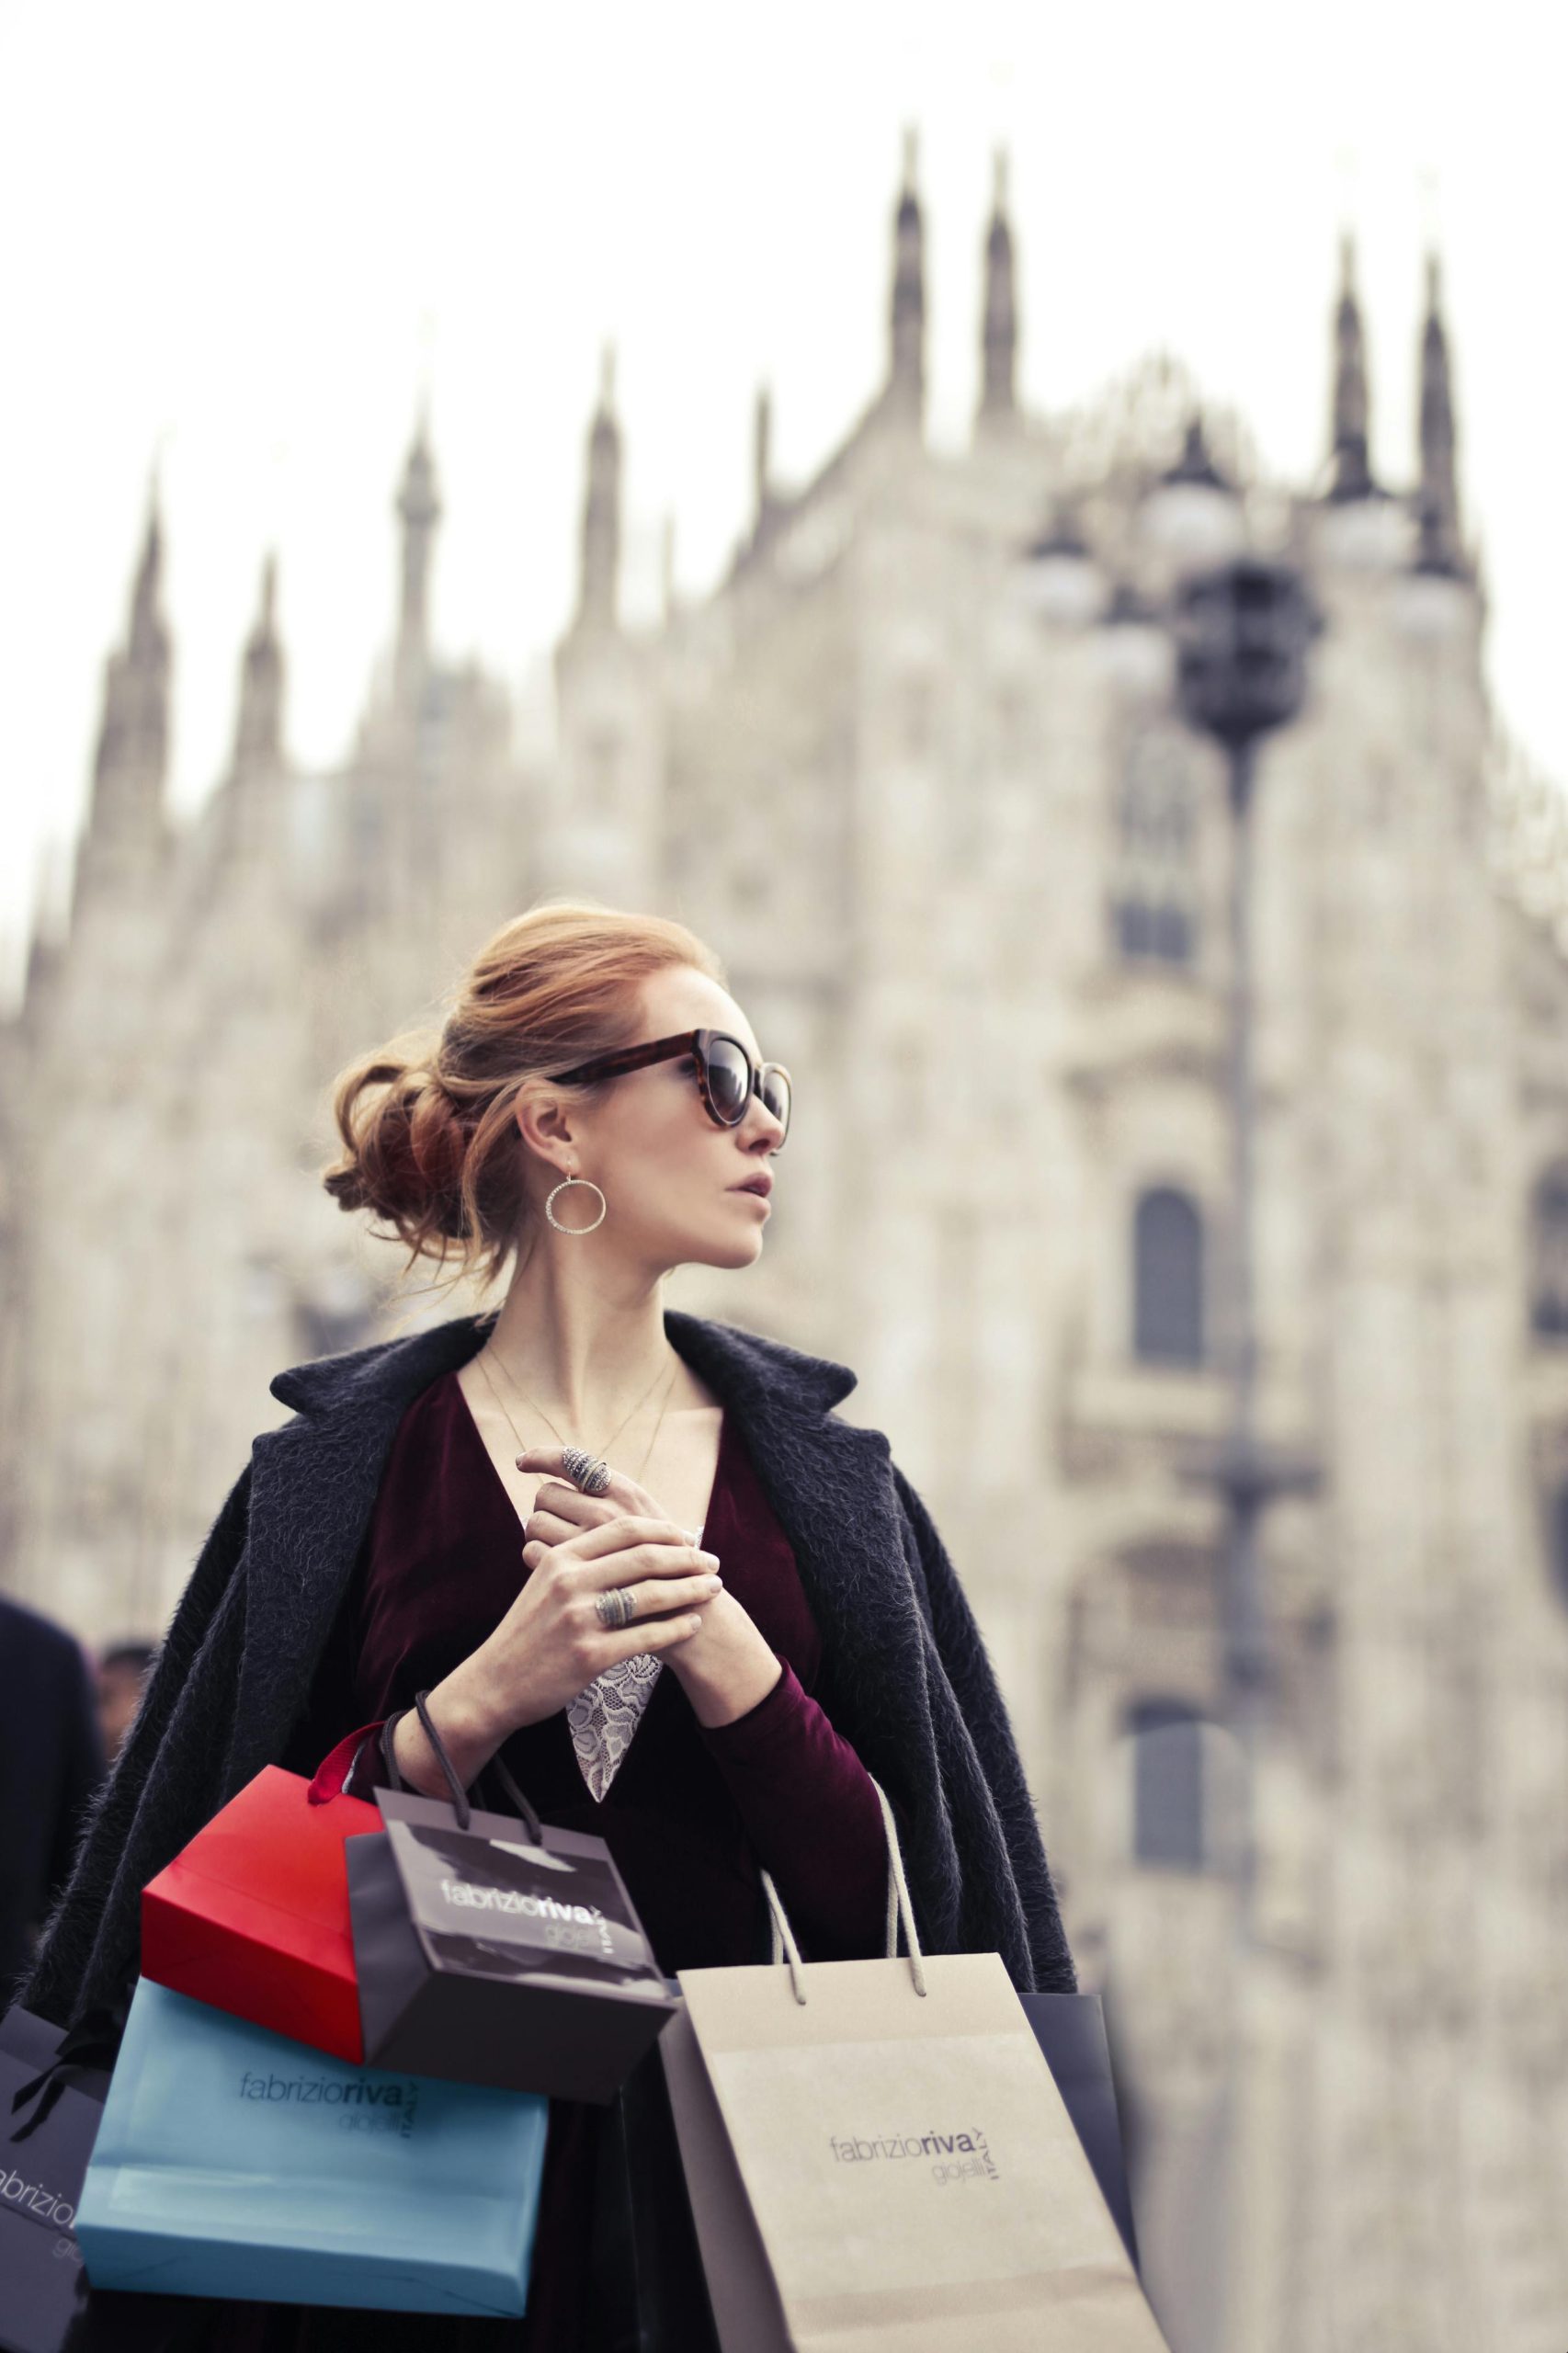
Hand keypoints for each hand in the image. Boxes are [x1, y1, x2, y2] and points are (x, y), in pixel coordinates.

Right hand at [393, 1453, 723, 1794]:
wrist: (495, 1683)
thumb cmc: (528, 1631)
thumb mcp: (545, 1582)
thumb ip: (581, 1559)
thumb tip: (632, 1540)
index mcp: (561, 1558)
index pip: (624, 1531)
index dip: (663, 1530)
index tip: (688, 1536)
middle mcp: (570, 1583)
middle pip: (644, 1558)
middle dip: (687, 1558)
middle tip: (713, 1561)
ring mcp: (579, 1620)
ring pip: (651, 1595)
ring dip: (690, 1590)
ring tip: (711, 1588)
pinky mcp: (589, 1656)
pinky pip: (647, 1637)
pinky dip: (676, 1628)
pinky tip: (693, 1623)